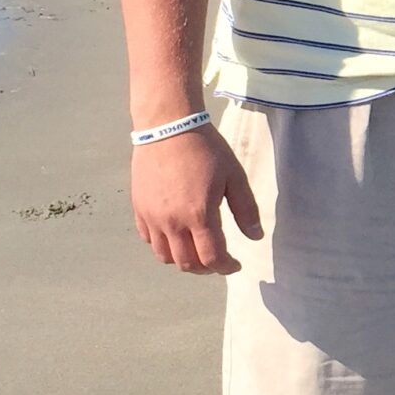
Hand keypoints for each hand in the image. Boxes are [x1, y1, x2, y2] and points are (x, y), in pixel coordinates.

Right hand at [130, 123, 262, 276]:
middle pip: (187, 263)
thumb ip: (246, 210)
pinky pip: (148, 239)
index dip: (226, 266)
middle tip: (217, 261)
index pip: (212, 257)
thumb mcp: (234, 176)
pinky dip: (163, 245)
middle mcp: (172, 221)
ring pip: (164, 256)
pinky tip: (175, 236)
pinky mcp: (139, 208)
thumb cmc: (205, 149)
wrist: (168, 126)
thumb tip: (255, 237)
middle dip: (205, 268)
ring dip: (182, 260)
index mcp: (199, 215)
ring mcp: (152, 216)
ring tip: (196, 251)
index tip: (235, 264)